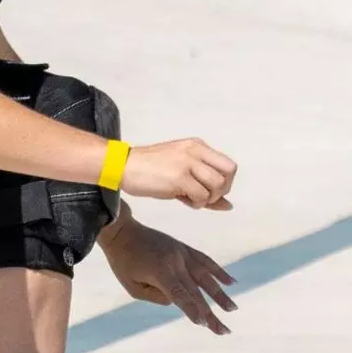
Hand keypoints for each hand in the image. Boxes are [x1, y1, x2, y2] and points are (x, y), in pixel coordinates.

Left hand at [100, 220, 238, 334]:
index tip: (204, 324)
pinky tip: (231, 282)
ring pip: (206, 276)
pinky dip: (219, 271)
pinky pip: (205, 260)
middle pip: (196, 291)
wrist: (123, 231)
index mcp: (160, 272)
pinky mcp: (184, 248)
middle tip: (224, 330)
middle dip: (210, 312)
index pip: (180, 295)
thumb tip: (179, 301)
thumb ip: (156, 297)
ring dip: (220, 294)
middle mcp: (175, 262)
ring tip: (232, 309)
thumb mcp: (132, 287)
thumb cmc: (123, 263)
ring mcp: (182, 253)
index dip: (192, 310)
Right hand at [118, 138, 236, 209]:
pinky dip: (196, 203)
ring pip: (217, 185)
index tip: (210, 191)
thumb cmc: (150, 170)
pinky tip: (183, 199)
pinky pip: (201, 196)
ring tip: (191, 198)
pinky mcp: (179, 177)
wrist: (123, 166)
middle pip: (229, 174)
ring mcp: (188, 163)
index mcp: (197, 146)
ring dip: (208, 198)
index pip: (229, 165)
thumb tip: (228, 206)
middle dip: (221, 191)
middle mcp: (196, 151)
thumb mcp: (180, 171)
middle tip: (204, 197)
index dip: (225, 183)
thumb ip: (204, 184)